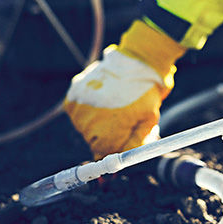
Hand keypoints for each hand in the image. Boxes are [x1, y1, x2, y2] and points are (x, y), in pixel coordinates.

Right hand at [63, 21, 184, 158]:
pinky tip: (103, 98)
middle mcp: (88, 121)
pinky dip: (88, 107)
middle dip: (107, 134)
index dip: (112, 151)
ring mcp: (79, 105)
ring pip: (85, 125)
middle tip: (123, 119)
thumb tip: (122, 163)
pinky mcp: (74, 92)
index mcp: (107, 131)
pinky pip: (78, 110)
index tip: (119, 144)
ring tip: (115, 105)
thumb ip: (134, 144)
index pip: (102, 154)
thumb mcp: (148, 121)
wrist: (139, 60)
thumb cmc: (147, 91)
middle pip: (93, 140)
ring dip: (97, 121)